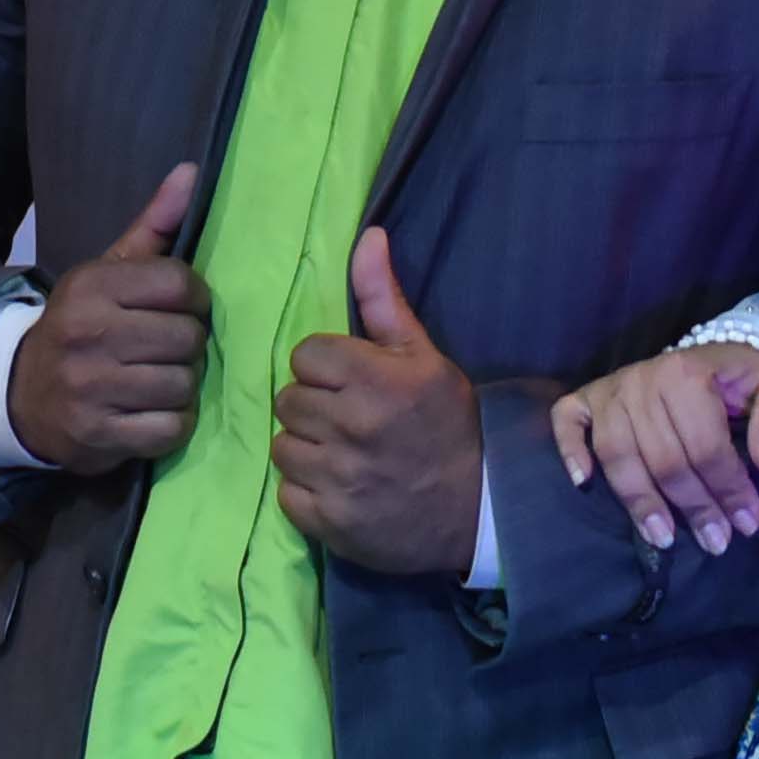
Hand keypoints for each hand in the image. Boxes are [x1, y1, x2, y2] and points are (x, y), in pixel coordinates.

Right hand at [4, 163, 210, 473]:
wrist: (20, 394)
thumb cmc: (83, 326)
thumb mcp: (108, 273)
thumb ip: (154, 226)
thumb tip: (192, 171)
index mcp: (91, 287)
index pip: (180, 284)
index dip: (196, 299)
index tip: (183, 308)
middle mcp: (87, 334)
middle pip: (187, 338)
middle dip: (189, 346)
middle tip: (169, 349)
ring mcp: (89, 388)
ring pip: (182, 385)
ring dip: (182, 387)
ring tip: (159, 380)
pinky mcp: (96, 435)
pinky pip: (169, 429)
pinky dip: (170, 424)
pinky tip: (150, 413)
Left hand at [275, 230, 484, 579]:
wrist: (477, 508)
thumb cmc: (447, 423)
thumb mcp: (423, 355)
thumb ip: (383, 299)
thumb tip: (368, 237)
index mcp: (376, 379)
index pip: (306, 355)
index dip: (327, 367)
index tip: (352, 382)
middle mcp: (352, 426)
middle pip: (288, 399)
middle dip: (314, 405)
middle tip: (348, 418)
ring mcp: (338, 477)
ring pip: (282, 444)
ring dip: (306, 446)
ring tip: (341, 452)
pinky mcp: (328, 521)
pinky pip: (287, 491)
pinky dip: (307, 489)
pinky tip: (337, 484)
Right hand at [551, 344, 758, 553]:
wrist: (714, 350)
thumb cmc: (744, 374)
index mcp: (687, 373)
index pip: (705, 446)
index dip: (728, 490)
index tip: (747, 525)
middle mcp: (643, 379)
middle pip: (664, 459)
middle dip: (693, 507)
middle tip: (715, 542)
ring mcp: (611, 389)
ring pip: (619, 455)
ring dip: (639, 500)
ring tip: (662, 538)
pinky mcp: (588, 397)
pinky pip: (568, 422)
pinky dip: (570, 451)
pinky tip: (582, 483)